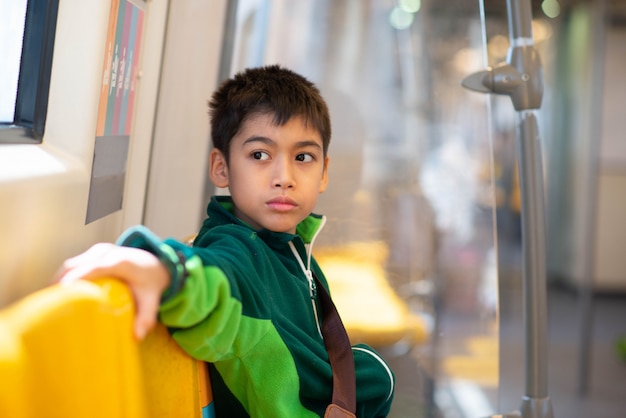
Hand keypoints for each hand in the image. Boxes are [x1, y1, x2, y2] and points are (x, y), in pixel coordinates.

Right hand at [54, 243, 170, 339]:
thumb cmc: (151, 282)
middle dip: (60, 282)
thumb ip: (146, 317)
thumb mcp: (152, 300)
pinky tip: (58, 294)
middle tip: (49, 305)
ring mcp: (99, 250)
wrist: (156, 263)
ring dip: (58, 280)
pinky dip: (64, 277)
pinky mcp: (93, 253)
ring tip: (49, 302)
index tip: (62, 291)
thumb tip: (137, 337)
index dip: (77, 277)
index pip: (95, 267)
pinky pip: (74, 264)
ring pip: (71, 264)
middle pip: (77, 265)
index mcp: (121, 261)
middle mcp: (107, 252)